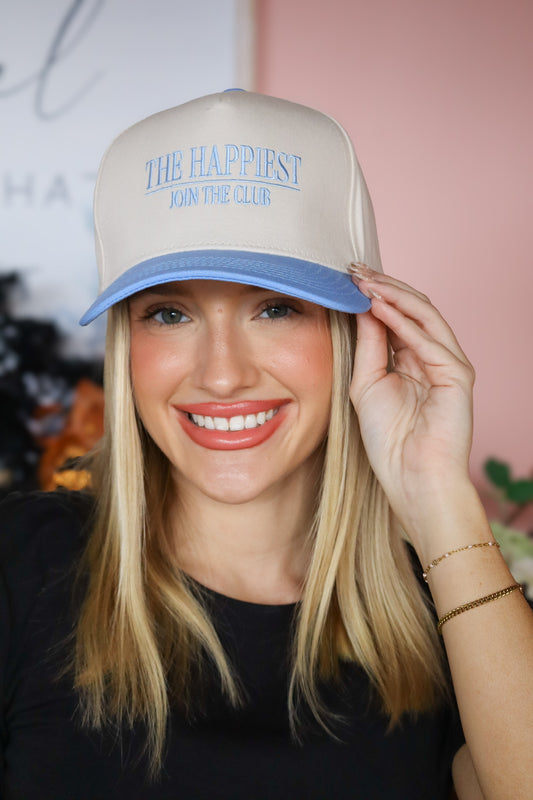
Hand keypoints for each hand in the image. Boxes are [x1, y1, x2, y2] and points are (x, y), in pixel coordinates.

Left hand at [349, 265, 475, 540]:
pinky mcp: (457, 374)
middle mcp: (432, 356)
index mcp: (411, 359)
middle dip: (382, 286)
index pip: (395, 316)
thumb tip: (362, 305)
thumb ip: (367, 345)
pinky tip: (380, 305)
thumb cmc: (387, 438)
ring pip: (424, 315)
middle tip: (354, 269)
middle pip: (411, 308)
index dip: (372, 295)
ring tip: (364, 280)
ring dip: (393, 294)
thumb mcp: (365, 383)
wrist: (410, 476)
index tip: (345, 278)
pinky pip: (429, 339)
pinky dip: (404, 320)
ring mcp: (447, 363)